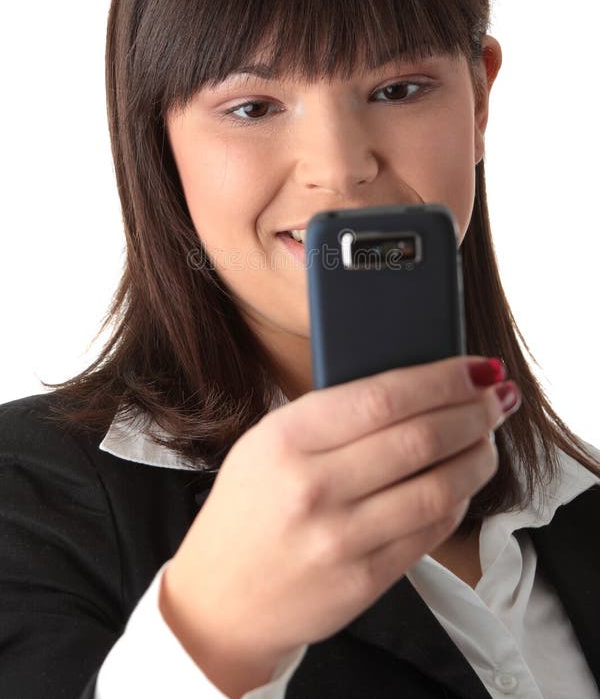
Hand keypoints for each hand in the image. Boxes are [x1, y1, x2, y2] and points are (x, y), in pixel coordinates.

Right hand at [160, 355, 518, 693]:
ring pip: (438, 486)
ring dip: (478, 457)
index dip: (442, 379)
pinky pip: (431, 530)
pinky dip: (458, 500)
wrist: (222, 600)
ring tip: (488, 439)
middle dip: (473, 412)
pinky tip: (462, 482)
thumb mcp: (266, 443)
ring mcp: (341, 539)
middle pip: (421, 437)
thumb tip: (417, 386)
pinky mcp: (365, 580)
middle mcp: (313, 488)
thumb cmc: (249, 508)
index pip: (383, 396)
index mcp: (286, 440)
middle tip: (496, 398)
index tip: (475, 367)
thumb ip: (332, 415)